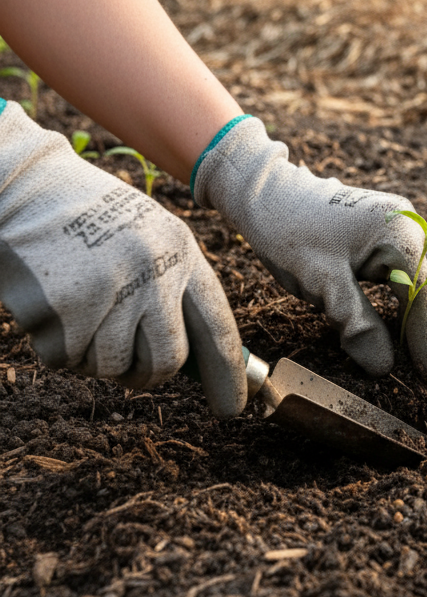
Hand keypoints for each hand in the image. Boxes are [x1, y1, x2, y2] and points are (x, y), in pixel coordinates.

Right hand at [0, 102, 245, 416]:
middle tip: (129, 372)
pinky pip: (66, 359)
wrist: (24, 189)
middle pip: (168, 361)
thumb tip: (188, 360)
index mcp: (182, 252)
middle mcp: (157, 271)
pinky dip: (54, 345)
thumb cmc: (86, 220)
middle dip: (147, 376)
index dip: (228, 373)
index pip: (217, 326)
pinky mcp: (70, 306)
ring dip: (90, 356)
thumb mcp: (147, 238)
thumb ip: (170, 288)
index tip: (232, 407)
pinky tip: (50, 306)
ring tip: (77, 312)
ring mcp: (114, 288)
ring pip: (112, 367)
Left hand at [192, 116, 426, 381]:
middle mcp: (411, 225)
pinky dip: (422, 303)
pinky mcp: (393, 234)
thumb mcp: (319, 279)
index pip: (425, 293)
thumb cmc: (289, 231)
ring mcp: (405, 227)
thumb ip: (355, 320)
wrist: (267, 192)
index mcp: (399, 232)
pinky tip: (420, 329)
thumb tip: (384, 367)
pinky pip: (417, 273)